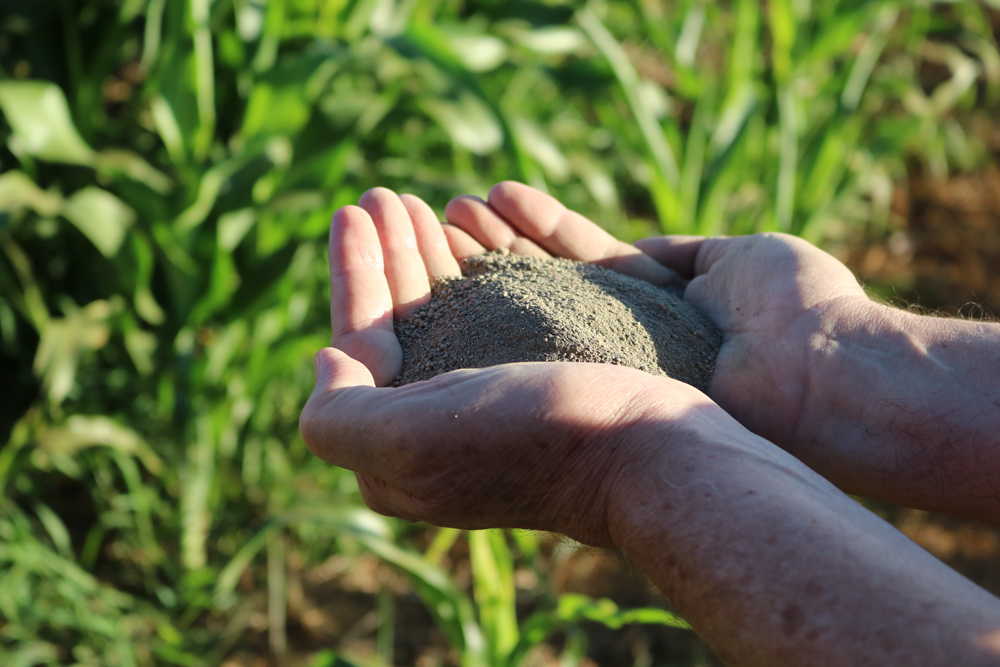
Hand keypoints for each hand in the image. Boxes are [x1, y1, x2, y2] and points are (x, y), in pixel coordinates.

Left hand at [303, 187, 722, 545]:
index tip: (352, 210)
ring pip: (451, 314)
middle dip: (392, 253)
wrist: (658, 452)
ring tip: (423, 202)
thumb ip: (338, 415)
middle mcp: (445, 428)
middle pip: (403, 326)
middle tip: (388, 195)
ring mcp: (499, 402)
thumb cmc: (536, 438)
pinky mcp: (546, 379)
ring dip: (431, 254)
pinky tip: (481, 232)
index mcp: (402, 450)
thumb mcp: (409, 439)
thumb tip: (328, 361)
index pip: (359, 346)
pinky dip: (488, 267)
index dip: (353, 274)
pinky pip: (503, 313)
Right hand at [444, 183, 871, 461]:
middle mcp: (623, 334)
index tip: (491, 199)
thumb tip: (641, 245)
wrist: (822, 373)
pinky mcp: (603, 378)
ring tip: (443, 223)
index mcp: (658, 301)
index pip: (584, 258)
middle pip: (550, 280)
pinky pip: (552, 324)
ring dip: (493, 261)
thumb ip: (685, 251)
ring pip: (539, 300)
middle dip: (500, 246)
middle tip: (446, 217)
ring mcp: (610, 360)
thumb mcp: (741, 257)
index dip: (539, 230)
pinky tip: (467, 255)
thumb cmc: (798, 306)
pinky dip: (514, 289)